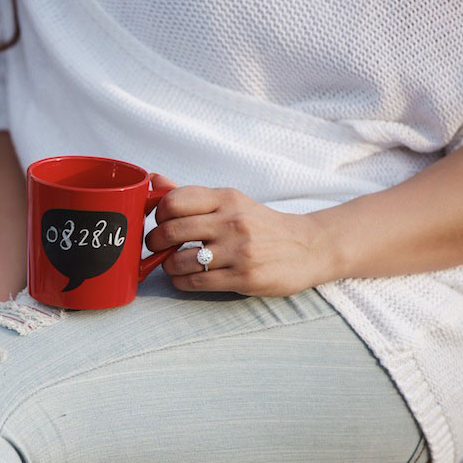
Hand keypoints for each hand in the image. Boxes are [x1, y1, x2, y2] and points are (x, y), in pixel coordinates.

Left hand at [145, 176, 329, 295]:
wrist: (309, 247)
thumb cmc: (261, 224)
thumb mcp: (230, 202)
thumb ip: (191, 195)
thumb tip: (153, 180)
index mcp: (227, 199)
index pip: (173, 201)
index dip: (158, 214)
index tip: (159, 222)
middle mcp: (233, 222)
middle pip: (170, 231)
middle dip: (154, 241)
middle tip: (156, 246)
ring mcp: (239, 252)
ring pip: (179, 261)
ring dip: (168, 265)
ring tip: (172, 264)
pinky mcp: (244, 278)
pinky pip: (196, 282)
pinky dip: (181, 281)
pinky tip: (185, 278)